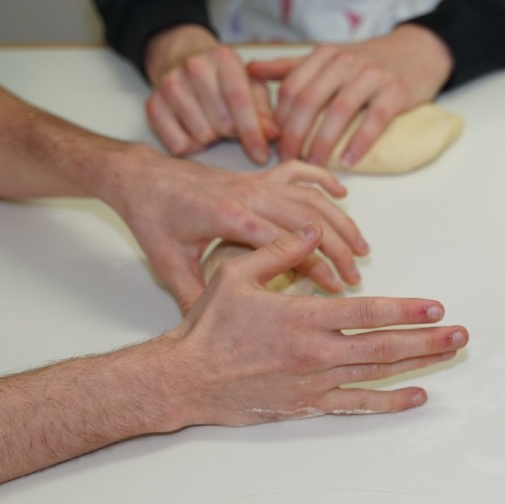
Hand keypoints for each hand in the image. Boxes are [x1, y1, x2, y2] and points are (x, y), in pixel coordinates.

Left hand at [104, 146, 368, 310]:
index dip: (315, 265)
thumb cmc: (154, 219)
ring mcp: (256, 181)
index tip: (334, 288)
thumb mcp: (168, 264)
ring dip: (340, 221)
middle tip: (354, 277)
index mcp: (229, 217)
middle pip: (309, 219)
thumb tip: (213, 334)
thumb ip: (193, 297)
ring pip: (312, 197)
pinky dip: (323, 179)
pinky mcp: (257, 174)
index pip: (286, 243)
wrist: (143, 178)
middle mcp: (249, 194)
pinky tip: (342, 194)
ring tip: (361, 247)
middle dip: (338, 249)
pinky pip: (299, 170)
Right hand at [143, 24, 277, 163]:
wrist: (186, 62)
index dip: (253, 133)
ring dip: (213, 139)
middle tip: (232, 127)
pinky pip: (178, 145)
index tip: (262, 156)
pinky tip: (195, 130)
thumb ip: (265, 112)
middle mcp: (194, 67)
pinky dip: (192, 146)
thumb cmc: (227, 81)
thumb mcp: (253, 88)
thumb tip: (273, 135)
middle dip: (233, 134)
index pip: (239, 101)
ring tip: (213, 125)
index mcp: (224, 58)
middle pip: (221, 123)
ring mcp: (170, 84)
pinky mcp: (153, 104)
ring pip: (201, 136)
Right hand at [147, 225, 466, 426]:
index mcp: (302, 317)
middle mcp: (316, 351)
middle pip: (385, 345)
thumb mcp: (235, 274)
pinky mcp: (308, 402)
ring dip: (419, 363)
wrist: (184, 378)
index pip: (369, 312)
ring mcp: (314, 381)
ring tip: (450, 355)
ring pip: (378, 373)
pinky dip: (390, 401)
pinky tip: (418, 394)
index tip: (436, 307)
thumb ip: (279, 251)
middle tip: (461, 333)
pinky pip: (357, 403)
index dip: (407, 309)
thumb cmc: (208, 326)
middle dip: (428, 339)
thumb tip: (315, 230)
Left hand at [247, 24, 453, 167]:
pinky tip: (350, 160)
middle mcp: (344, 61)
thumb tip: (248, 71)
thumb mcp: (328, 58)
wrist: (418, 51)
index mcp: (323, 55)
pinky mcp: (396, 90)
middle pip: (309, 101)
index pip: (290, 88)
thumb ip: (289, 67)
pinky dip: (360, 142)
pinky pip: (374, 119)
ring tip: (315, 165)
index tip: (274, 144)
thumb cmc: (369, 61)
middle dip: (294, 135)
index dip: (279, 119)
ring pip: (338, 112)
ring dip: (323, 143)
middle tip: (289, 161)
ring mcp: (372, 75)